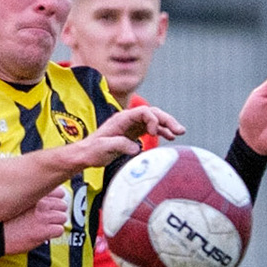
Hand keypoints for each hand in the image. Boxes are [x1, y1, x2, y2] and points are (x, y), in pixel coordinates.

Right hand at [3, 188, 67, 254]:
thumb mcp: (12, 200)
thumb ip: (26, 196)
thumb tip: (35, 196)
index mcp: (33, 194)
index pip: (58, 191)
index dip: (56, 200)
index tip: (52, 204)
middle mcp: (40, 203)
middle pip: (63, 205)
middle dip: (57, 212)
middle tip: (48, 218)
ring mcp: (43, 216)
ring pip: (63, 217)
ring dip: (56, 223)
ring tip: (45, 227)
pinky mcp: (44, 231)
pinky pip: (59, 230)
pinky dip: (54, 233)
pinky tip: (44, 234)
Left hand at [68, 104, 185, 168]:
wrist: (86, 154)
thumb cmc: (92, 150)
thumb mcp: (104, 148)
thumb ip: (119, 145)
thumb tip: (136, 148)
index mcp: (122, 119)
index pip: (144, 112)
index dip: (153, 120)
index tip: (154, 133)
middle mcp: (128, 119)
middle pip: (152, 113)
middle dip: (167, 120)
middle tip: (180, 130)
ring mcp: (131, 126)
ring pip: (154, 120)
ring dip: (167, 125)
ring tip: (179, 133)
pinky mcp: (133, 133)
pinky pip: (150, 129)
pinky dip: (161, 132)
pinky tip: (170, 137)